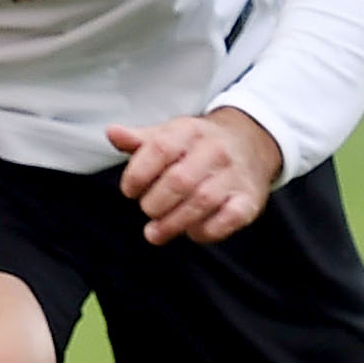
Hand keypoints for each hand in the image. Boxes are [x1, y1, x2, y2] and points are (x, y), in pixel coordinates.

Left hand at [105, 108, 283, 245]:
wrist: (251, 143)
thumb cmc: (198, 145)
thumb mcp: (169, 134)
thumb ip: (139, 140)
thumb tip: (112, 133)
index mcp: (190, 131)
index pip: (159, 149)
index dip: (137, 174)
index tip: (129, 191)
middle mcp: (214, 150)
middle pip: (178, 181)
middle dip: (155, 203)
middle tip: (147, 211)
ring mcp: (234, 175)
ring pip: (201, 202)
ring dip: (173, 223)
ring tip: (156, 232)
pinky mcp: (249, 199)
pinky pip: (228, 219)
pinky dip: (205, 231)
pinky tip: (191, 231)